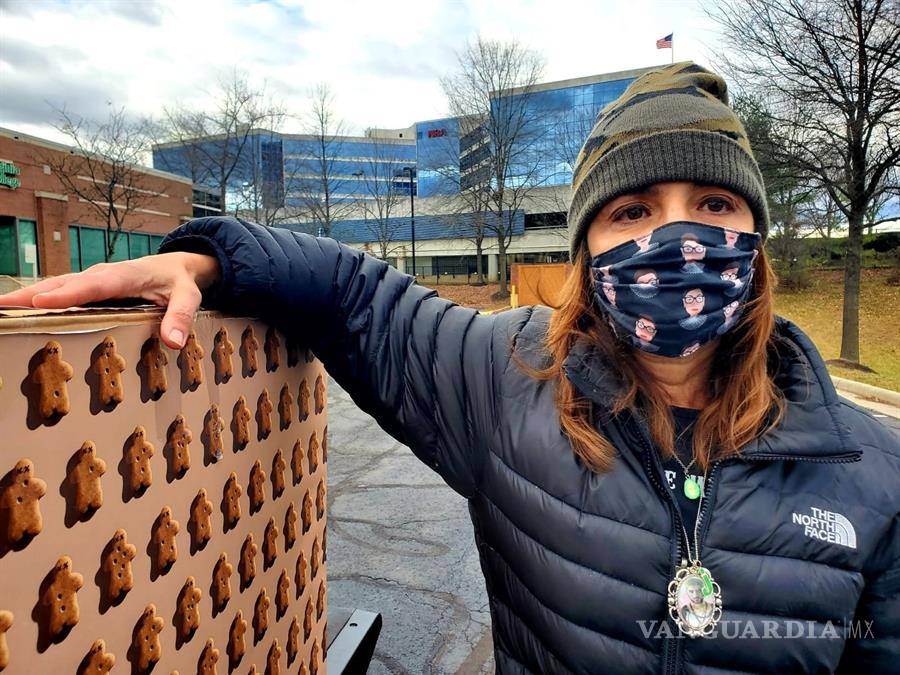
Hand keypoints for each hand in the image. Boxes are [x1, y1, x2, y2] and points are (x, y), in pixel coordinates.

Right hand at [0, 253, 220, 349]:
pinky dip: (36, 300)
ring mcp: (92, 280)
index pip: (94, 286)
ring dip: (26, 297)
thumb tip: (173, 341)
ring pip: (55, 286)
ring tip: (1, 310)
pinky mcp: (87, 287)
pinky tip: (18, 314)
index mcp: (126, 275)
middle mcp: (103, 275)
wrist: (178, 265)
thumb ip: (181, 316)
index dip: (68, 294)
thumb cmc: (181, 281)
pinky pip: (59, 292)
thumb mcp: (190, 297)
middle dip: (30, 295)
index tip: (41, 301)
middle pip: (63, 284)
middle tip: (2, 307)